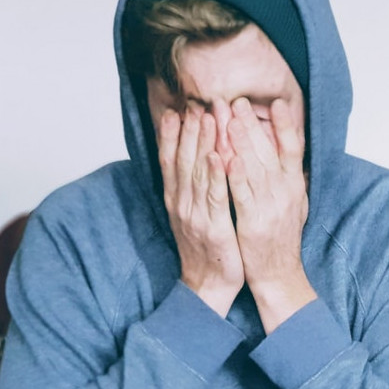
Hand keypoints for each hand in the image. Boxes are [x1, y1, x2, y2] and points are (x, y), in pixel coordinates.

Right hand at [157, 105, 243, 316]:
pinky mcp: (214, 227)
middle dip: (189, 130)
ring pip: (197, 172)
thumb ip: (191, 190)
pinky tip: (218, 155)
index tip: (176, 109)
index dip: (172, 135)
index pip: (170, 161)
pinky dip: (215, 175)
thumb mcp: (192, 216)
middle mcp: (181, 204)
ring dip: (202, 143)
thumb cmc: (206, 249)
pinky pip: (215, 197)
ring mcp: (195, 215)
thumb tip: (193, 162)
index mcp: (176, 200)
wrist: (207, 286)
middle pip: (182, 160)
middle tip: (195, 103)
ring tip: (207, 117)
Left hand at [226, 97, 315, 332]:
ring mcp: (270, 208)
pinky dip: (235, 176)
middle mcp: (286, 194)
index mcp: (295, 187)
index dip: (286, 125)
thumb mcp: (294, 205)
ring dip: (241, 142)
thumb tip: (289, 152)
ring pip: (255, 168)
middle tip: (236, 100)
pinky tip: (226, 157)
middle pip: (269, 152)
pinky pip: (242, 195)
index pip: (293, 149)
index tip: (277, 102)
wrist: (278, 275)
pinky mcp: (253, 223)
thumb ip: (289, 179)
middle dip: (252, 124)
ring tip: (228, 117)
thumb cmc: (281, 239)